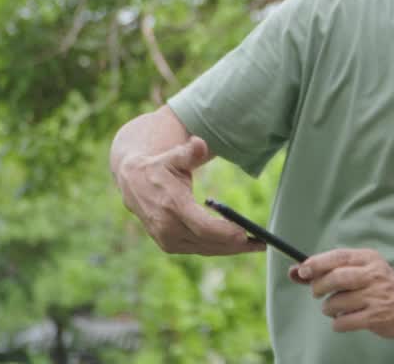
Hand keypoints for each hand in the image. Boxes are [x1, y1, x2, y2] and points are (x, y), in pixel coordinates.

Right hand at [116, 136, 263, 255]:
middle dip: (235, 244)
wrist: (132, 182)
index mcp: (171, 205)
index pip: (202, 226)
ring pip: (205, 249)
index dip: (224, 232)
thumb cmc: (159, 166)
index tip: (244, 233)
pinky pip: (199, 249)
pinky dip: (219, 249)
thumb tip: (199, 143)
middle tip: (261, 242)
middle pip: (207, 242)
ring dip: (231, 250)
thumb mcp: (173, 155)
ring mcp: (166, 239)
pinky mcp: (169, 245)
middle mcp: (167, 227)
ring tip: (256, 245)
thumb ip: (188, 151)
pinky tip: (237, 245)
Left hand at [291, 248, 393, 337]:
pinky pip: (342, 322)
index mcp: (369, 259)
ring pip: (335, 302)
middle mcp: (373, 275)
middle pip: (335, 278)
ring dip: (329, 308)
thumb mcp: (364, 269)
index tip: (302, 270)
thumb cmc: (381, 286)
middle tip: (317, 292)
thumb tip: (295, 271)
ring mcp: (375, 296)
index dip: (316, 263)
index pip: (338, 256)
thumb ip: (332, 269)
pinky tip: (346, 319)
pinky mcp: (374, 317)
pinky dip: (337, 323)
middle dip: (318, 286)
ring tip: (338, 307)